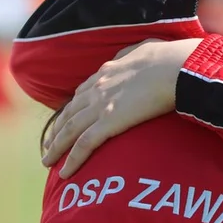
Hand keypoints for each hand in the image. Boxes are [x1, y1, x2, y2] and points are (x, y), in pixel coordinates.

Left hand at [41, 38, 201, 177]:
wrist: (175, 67)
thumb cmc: (169, 58)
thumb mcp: (146, 49)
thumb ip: (136, 54)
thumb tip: (139, 55)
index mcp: (107, 72)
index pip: (82, 93)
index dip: (71, 108)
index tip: (66, 119)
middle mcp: (98, 88)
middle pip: (69, 113)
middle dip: (56, 130)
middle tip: (49, 145)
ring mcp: (101, 106)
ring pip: (69, 131)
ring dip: (56, 148)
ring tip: (48, 162)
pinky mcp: (109, 122)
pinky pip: (84, 145)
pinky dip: (72, 160)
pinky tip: (65, 173)